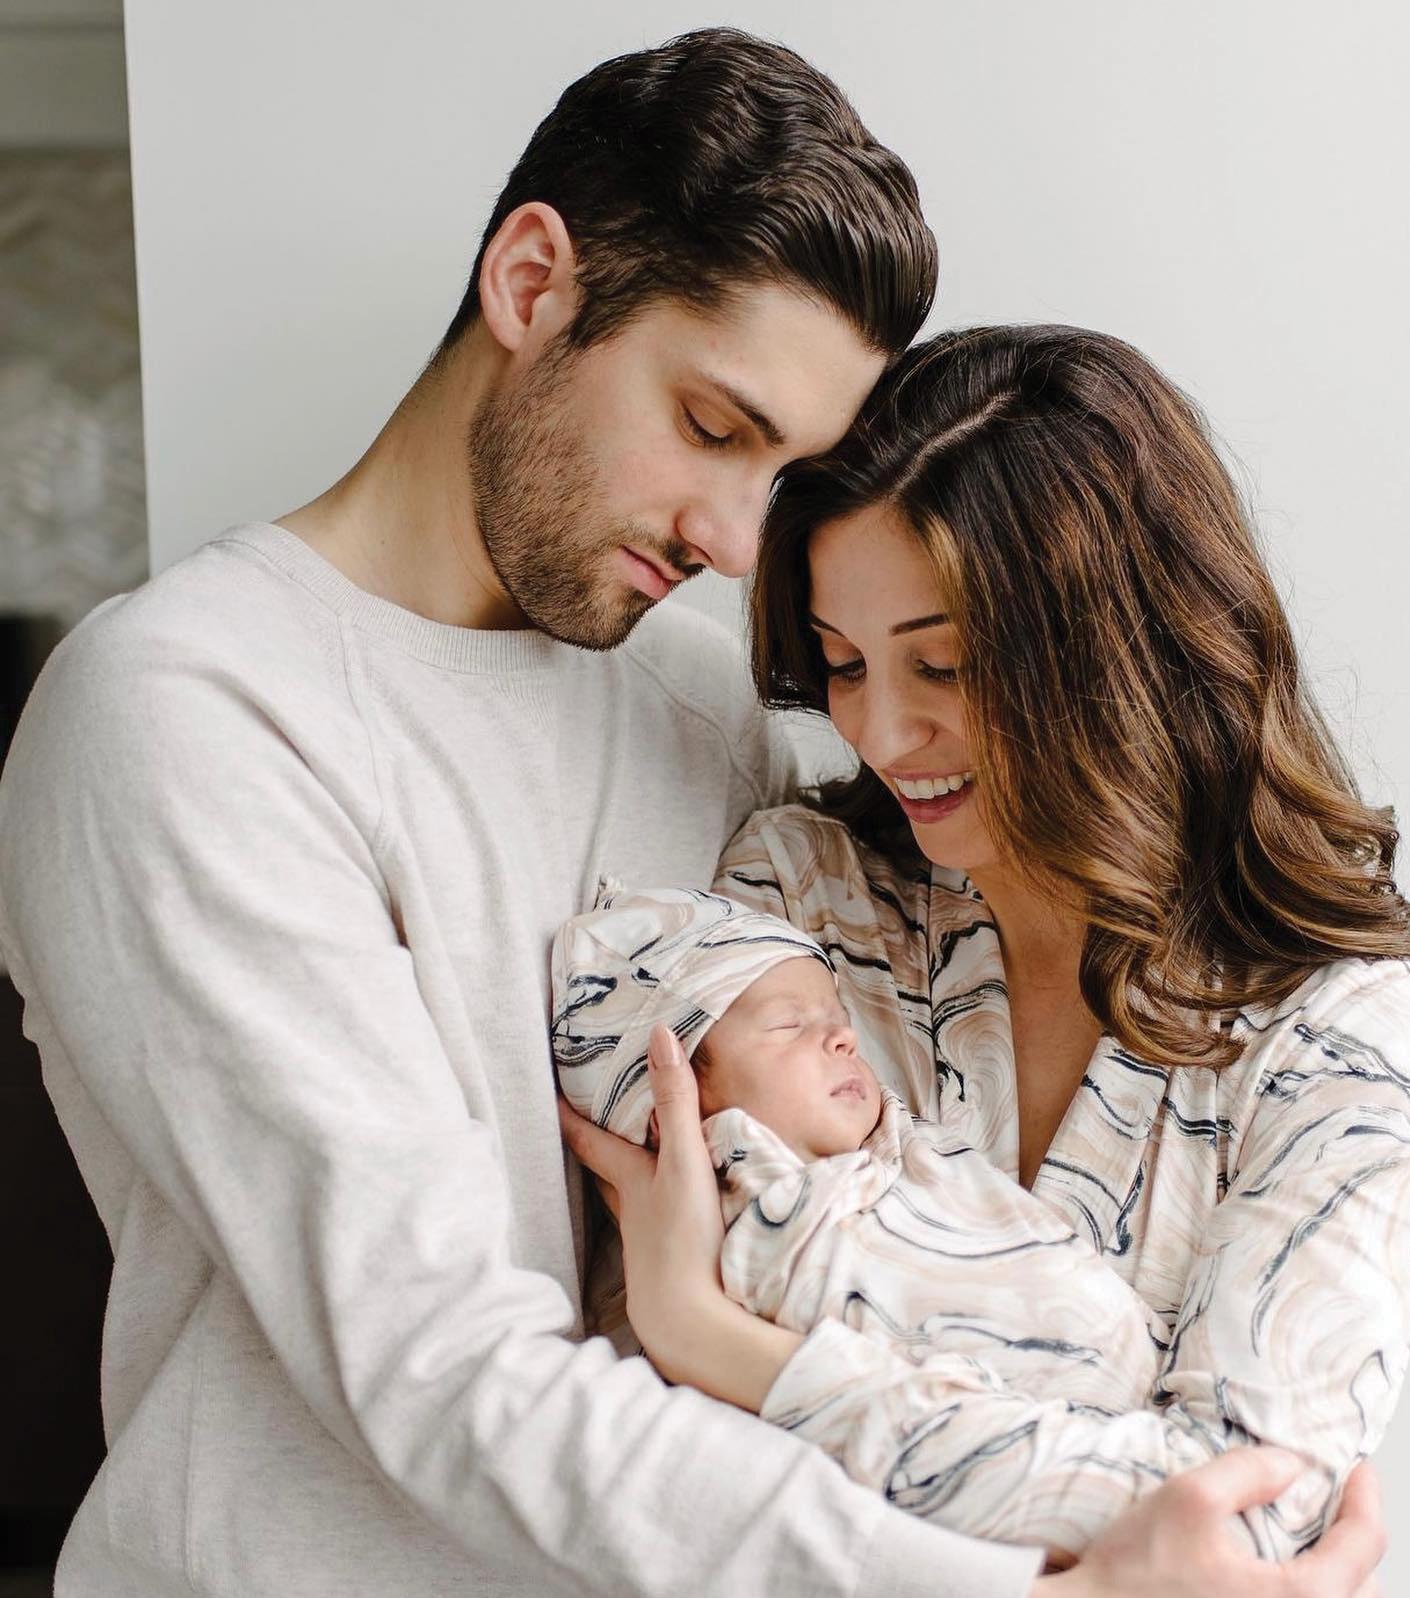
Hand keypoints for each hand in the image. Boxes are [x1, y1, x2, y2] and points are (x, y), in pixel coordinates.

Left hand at [557, 1023, 726, 1372]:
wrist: (691, 1321)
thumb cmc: (683, 1239)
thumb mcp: (684, 1161)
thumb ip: (676, 1101)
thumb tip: (659, 1035)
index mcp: (627, 1179)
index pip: (587, 1138)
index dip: (567, 1113)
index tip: (546, 1091)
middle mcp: (628, 1208)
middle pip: (601, 1168)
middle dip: (592, 1142)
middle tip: (586, 1117)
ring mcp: (644, 1241)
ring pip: (623, 1198)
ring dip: (621, 1176)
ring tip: (625, 1158)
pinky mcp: (663, 1265)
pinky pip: (649, 1224)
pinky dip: (651, 1208)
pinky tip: (663, 1213)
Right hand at [1035, 1451, 1384, 1597]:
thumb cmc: (1137, 1572)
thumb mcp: (1189, 1498)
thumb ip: (1248, 1472)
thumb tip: (1291, 1465)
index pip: (1362, 1545)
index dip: (1363, 1496)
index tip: (1357, 1467)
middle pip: (1362, 1586)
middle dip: (1355, 1539)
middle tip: (1334, 1499)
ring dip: (1336, 1573)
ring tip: (1311, 1536)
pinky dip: (1309, 1592)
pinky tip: (1278, 1572)